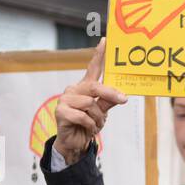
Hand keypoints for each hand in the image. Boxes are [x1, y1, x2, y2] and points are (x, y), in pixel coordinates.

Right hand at [53, 39, 126, 164]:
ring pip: (90, 104)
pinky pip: (83, 116)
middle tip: (123, 99)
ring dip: (98, 117)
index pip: (92, 68)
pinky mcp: (61, 111)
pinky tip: (88, 129)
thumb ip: (109, 101)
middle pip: (94, 86)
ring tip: (96, 125)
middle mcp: (73, 90)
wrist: (75, 143)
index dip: (99, 55)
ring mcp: (65, 99)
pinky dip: (90, 125)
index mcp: (84, 88)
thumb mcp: (102, 112)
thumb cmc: (88, 125)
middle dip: (110, 94)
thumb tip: (122, 95)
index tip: (105, 42)